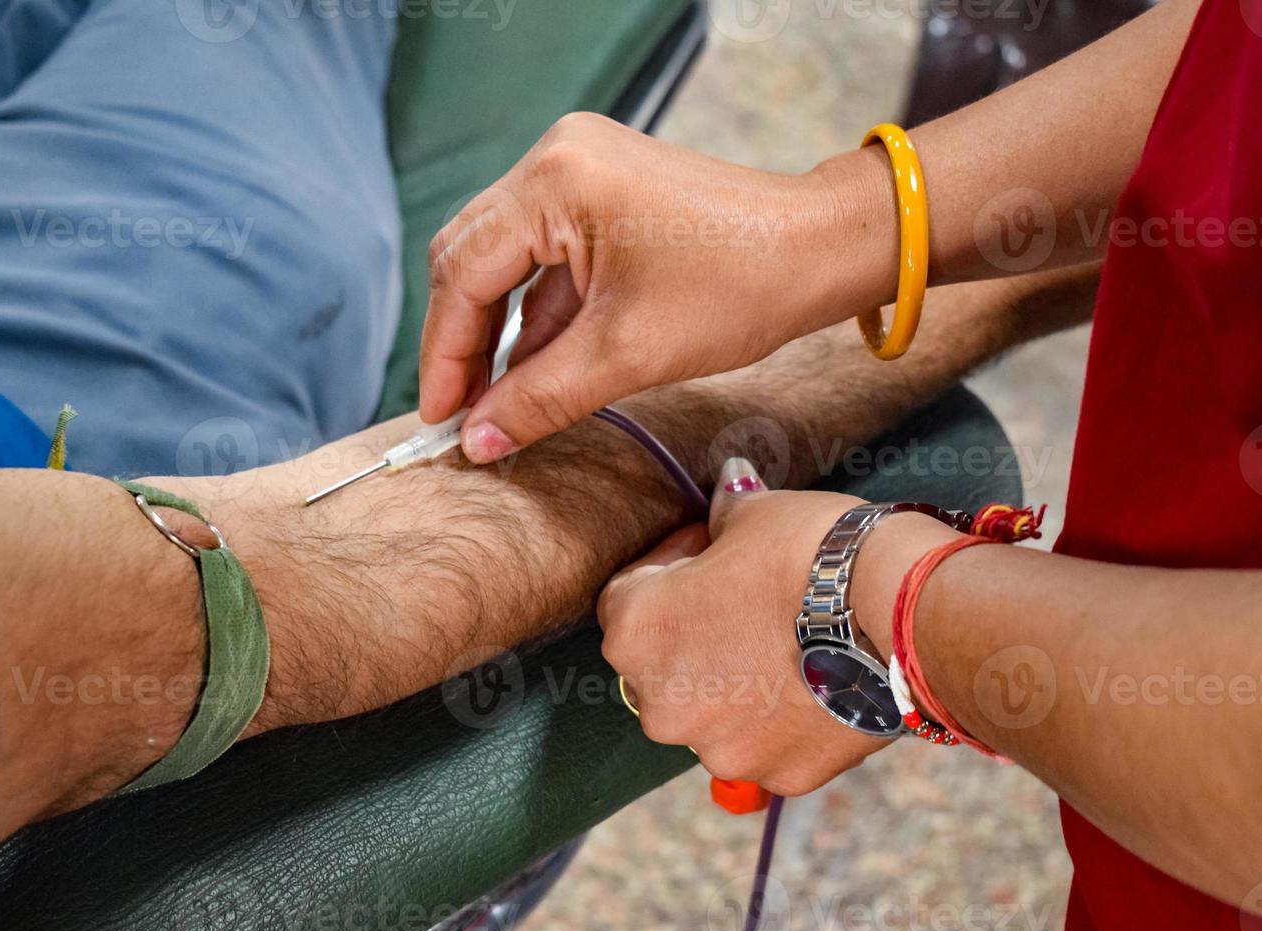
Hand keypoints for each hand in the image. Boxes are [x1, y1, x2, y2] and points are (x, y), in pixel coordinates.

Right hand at [418, 112, 894, 462]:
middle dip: (464, 342)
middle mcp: (556, 158)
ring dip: (500, 332)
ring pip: (506, 260)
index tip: (440, 417)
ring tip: (496, 404)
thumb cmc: (741, 286)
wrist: (821, 250)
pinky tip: (533, 370)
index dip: (445, 353)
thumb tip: (477, 440)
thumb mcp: (627, 355)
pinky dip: (538, 314)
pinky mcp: (603, 190)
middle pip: (472, 257)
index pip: (463, 271)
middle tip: (460, 414)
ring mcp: (579, 169)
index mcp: (555, 180)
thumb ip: (539, 399)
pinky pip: (546, 256)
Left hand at [597, 461, 901, 795]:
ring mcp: (721, 749)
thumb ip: (724, 513)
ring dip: (740, 685)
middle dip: (699, 634)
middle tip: (751, 600)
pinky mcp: (781, 774)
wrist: (899, 610)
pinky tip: (820, 682)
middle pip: (667, 666)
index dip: (671, 566)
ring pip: (717, 715)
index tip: (710, 550)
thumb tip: (726, 489)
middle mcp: (662, 705)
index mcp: (636, 633)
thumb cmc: (811, 552)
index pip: (628, 595)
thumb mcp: (755, 513)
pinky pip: (772, 745)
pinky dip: (788, 721)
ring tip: (792, 644)